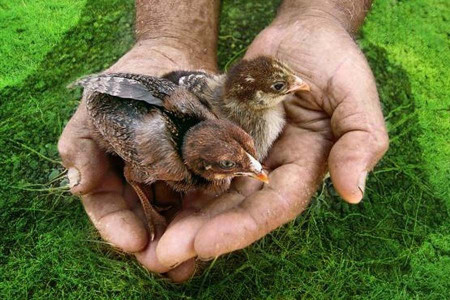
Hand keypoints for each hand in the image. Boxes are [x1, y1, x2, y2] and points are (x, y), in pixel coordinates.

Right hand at [58, 41, 216, 281]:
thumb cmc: (122, 86)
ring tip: (197, 251)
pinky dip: (212, 204)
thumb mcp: (93, 111)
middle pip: (147, 221)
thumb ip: (80, 146)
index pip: (109, 210)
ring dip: (187, 233)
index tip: (133, 241)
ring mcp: (174, 179)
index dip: (117, 229)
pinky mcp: (203, 167)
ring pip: (178, 212)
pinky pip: (207, 189)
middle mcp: (143, 185)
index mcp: (110, 178)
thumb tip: (77, 183)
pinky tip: (221, 216)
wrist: (167, 58)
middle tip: (169, 260)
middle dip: (158, 242)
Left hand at [155, 15, 387, 274]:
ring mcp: (244, 153)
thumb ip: (359, 142)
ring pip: (212, 193)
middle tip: (160, 257)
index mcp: (304, 168)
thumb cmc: (335, 61)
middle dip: (200, 234)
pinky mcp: (222, 135)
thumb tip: (353, 193)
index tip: (204, 244)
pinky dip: (176, 182)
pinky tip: (148, 197)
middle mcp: (271, 168)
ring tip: (147, 241)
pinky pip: (198, 162)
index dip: (242, 227)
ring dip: (182, 217)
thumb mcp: (356, 98)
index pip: (274, 207)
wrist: (302, 33)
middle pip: (235, 209)